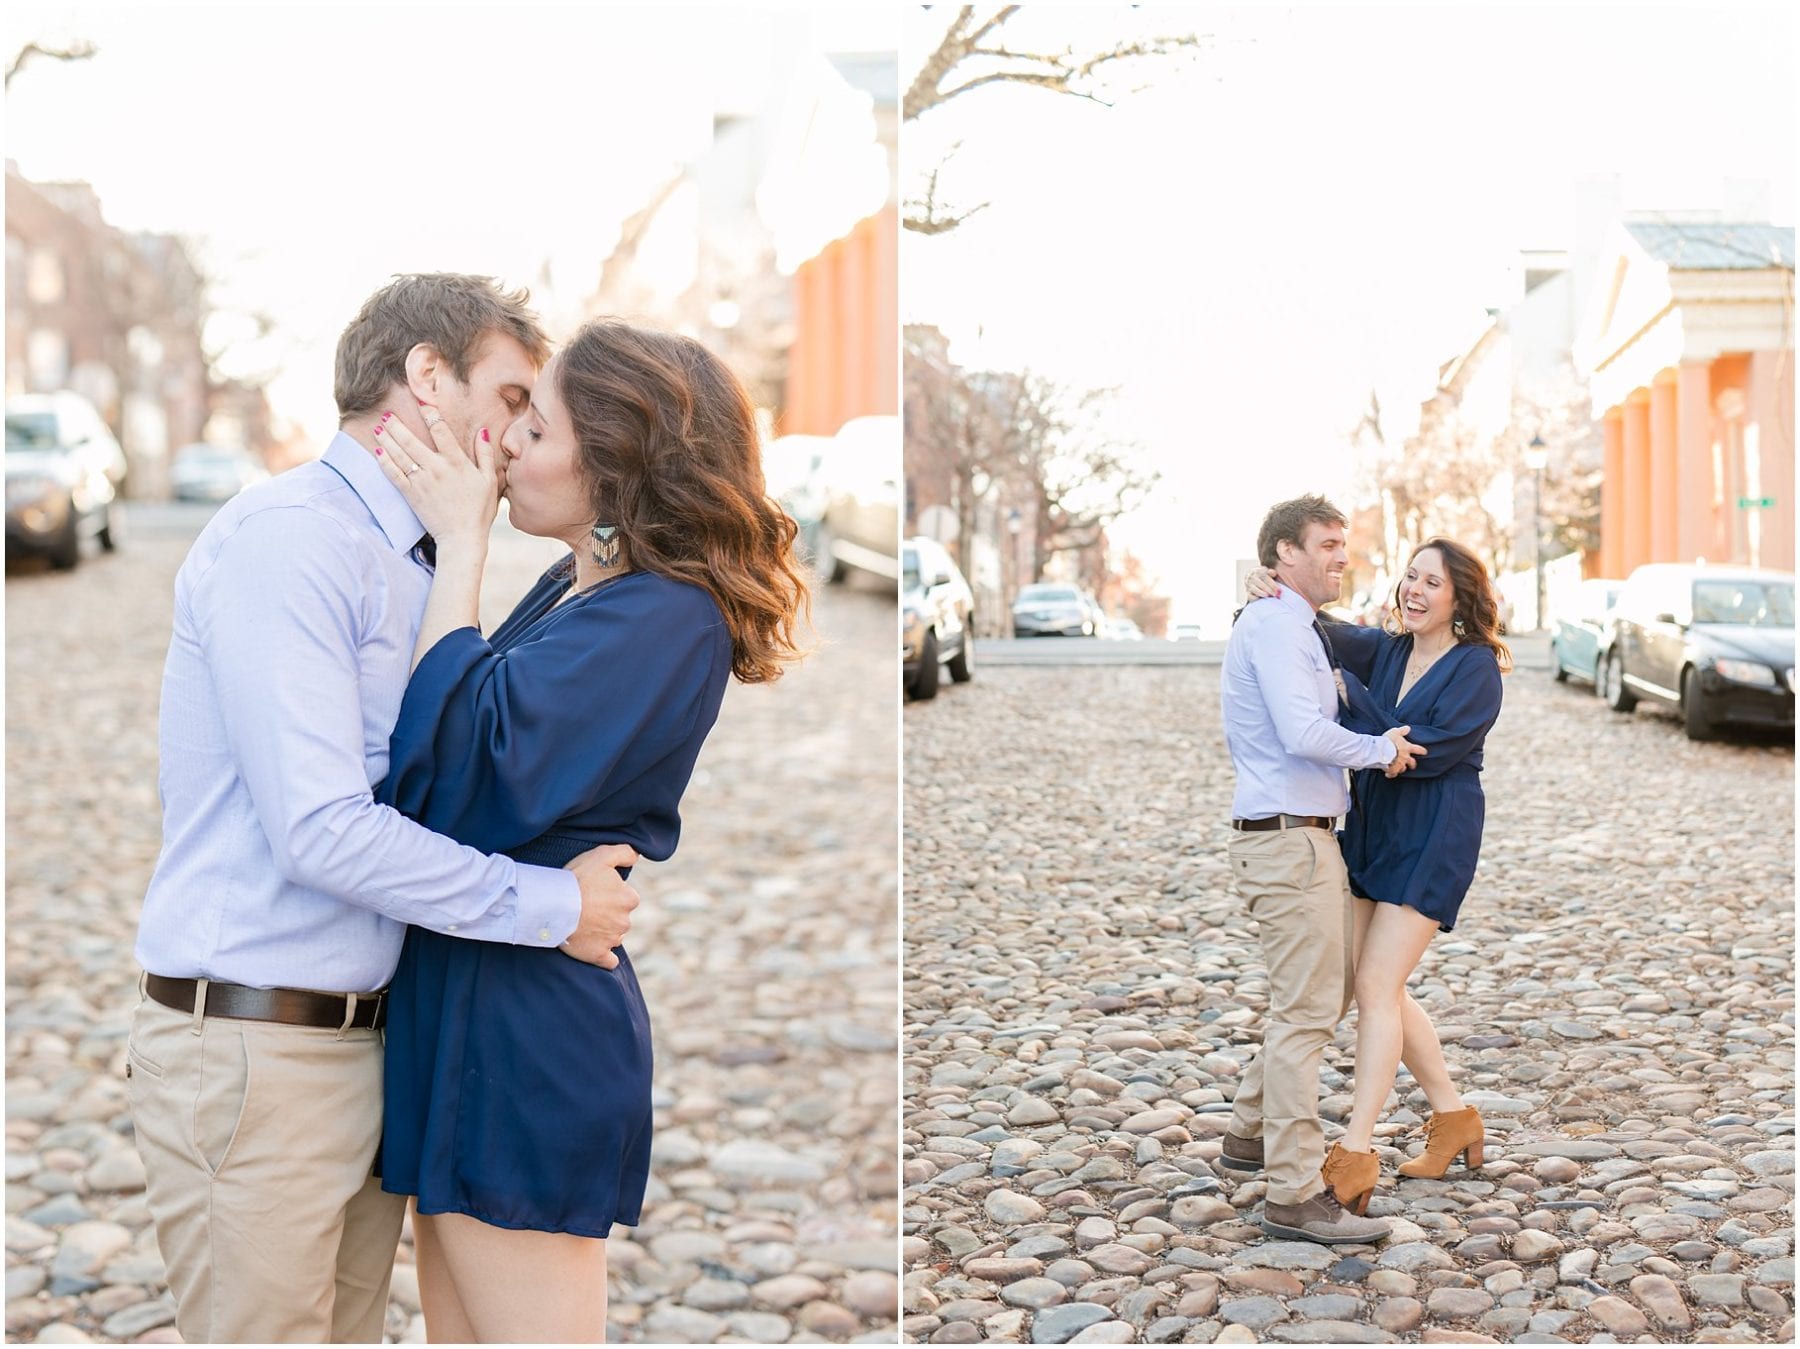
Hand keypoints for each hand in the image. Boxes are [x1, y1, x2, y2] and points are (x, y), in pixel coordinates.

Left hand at [372, 408, 498, 545]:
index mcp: (456, 462)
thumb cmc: (479, 511)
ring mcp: (421, 481)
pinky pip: (393, 473)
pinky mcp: (411, 494)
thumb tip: (483, 433)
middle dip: (397, 425)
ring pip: (399, 454)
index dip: (429, 414)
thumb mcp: (490, 481)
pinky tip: (378, 451)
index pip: (440, 430)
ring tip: (378, 427)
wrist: (462, 538)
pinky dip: (384, 461)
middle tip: (387, 414)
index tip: (422, 403)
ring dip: (387, 439)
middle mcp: (436, 468)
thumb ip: (485, 455)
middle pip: (411, 440)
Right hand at [560, 843, 641, 968]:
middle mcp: (625, 921)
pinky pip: (609, 961)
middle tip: (587, 907)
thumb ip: (624, 852)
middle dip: (608, 914)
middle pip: (620, 918)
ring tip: (583, 924)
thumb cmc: (576, 879)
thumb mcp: (601, 855)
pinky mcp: (598, 955)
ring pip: (614, 936)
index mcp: (629, 899)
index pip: (626, 897)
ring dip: (603, 932)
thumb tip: (637, 855)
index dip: (611, 894)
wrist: (553, 906)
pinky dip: (605, 957)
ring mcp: (612, 940)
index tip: (595, 892)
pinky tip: (596, 950)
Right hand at [1244, 566, 1282, 599]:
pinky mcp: (1247, 592)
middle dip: (1268, 589)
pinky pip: (1249, 595)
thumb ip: (1271, 572)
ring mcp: (1248, 585)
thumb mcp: (1267, 572)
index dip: (1272, 584)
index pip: (1265, 577)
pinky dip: (1254, 597)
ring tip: (1268, 596)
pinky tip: (1259, 599)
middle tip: (1275, 594)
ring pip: (1254, 589)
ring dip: (1261, 593)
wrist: (1251, 576)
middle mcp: (1252, 577)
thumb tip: (1273, 573)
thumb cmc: (1263, 576)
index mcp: (1258, 571)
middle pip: (1260, 583)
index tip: (1279, 590)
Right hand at [1384, 725, 1425, 776]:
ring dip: (1402, 769)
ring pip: (1403, 769)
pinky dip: (1391, 774)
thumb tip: (1408, 728)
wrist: (1382, 750)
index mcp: (1407, 748)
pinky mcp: (1393, 769)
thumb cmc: (1389, 741)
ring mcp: (1399, 764)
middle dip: (1413, 764)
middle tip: (1413, 766)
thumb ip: (1402, 730)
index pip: (1418, 749)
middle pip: (1412, 762)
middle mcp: (1405, 757)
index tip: (1425, 752)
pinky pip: (1393, 773)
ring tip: (1399, 770)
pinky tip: (1389, 775)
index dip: (1422, 751)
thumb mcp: (1395, 732)